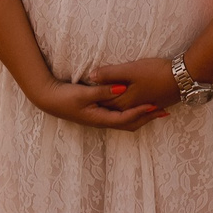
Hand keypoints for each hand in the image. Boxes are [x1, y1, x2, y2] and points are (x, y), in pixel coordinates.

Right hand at [27, 77, 160, 130]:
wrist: (49, 99)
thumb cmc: (64, 97)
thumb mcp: (83, 93)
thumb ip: (103, 90)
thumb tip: (122, 88)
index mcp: (99, 118)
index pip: (125, 119)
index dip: (140, 113)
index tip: (154, 106)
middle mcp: (102, 121)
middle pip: (129, 124)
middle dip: (146, 118)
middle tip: (163, 111)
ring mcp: (100, 118)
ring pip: (126, 121)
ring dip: (141, 116)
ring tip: (156, 110)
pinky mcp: (98, 113)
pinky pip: (120, 116)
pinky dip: (132, 112)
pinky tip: (138, 106)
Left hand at [83, 55, 181, 113]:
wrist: (184, 78)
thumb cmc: (156, 72)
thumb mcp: (130, 69)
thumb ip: (110, 74)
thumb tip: (91, 76)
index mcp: (124, 102)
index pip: (104, 103)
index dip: (94, 99)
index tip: (83, 93)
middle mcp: (133, 109)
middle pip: (114, 110)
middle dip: (103, 106)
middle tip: (90, 101)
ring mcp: (145, 108)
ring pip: (126, 111)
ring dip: (117, 108)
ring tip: (108, 103)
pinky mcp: (155, 105)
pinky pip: (138, 110)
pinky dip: (131, 109)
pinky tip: (130, 104)